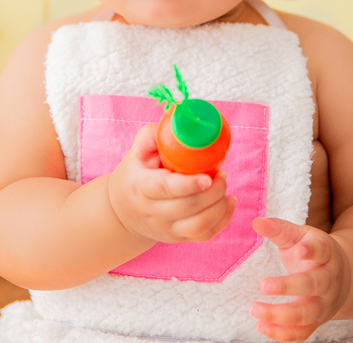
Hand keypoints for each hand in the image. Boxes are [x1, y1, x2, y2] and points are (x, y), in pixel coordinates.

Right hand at [107, 123, 235, 243]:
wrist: (122, 211)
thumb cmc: (135, 174)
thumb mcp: (137, 151)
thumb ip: (155, 134)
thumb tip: (177, 114)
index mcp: (141, 187)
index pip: (165, 188)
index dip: (189, 184)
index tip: (208, 176)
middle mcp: (152, 212)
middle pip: (188, 207)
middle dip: (213, 190)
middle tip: (222, 173)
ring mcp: (166, 229)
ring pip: (199, 226)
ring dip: (219, 205)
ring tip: (223, 185)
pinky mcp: (178, 238)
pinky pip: (206, 235)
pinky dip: (223, 220)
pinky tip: (229, 202)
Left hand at [250, 217, 351, 341]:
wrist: (343, 276)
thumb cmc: (313, 251)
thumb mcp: (300, 235)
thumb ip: (279, 229)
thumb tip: (256, 221)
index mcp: (326, 254)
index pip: (321, 251)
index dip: (311, 250)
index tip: (299, 249)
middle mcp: (328, 280)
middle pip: (314, 285)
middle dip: (289, 287)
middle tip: (264, 284)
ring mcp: (323, 304)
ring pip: (306, 314)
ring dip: (280, 315)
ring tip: (255, 309)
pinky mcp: (316, 322)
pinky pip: (301, 333)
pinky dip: (281, 333)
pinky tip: (261, 326)